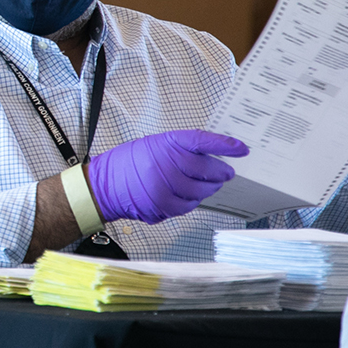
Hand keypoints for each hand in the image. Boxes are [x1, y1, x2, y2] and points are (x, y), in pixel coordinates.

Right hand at [85, 130, 247, 223]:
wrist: (104, 184)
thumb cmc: (130, 163)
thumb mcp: (155, 145)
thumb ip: (181, 150)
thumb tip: (212, 157)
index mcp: (166, 143)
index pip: (202, 141)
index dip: (224, 145)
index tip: (242, 149)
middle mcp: (166, 163)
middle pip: (207, 170)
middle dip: (221, 173)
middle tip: (227, 173)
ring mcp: (165, 186)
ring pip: (201, 191)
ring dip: (209, 189)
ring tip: (207, 185)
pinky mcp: (162, 205)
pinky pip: (189, 206)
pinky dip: (193, 202)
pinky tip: (188, 196)